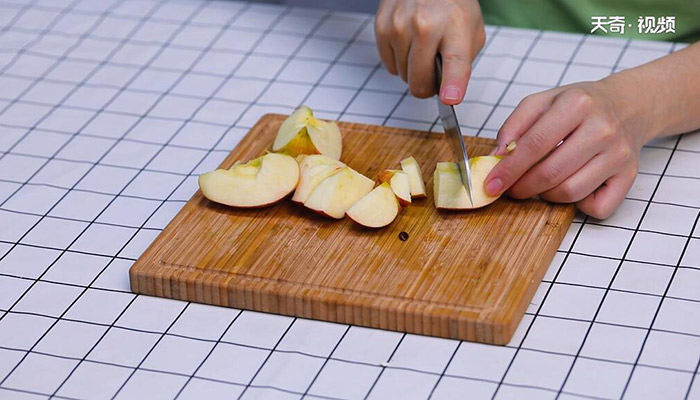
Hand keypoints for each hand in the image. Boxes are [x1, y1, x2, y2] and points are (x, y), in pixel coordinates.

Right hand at [374, 0, 484, 103]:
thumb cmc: (451, 7)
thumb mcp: (471, 31)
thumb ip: (462, 64)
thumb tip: (445, 92)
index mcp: (455, 28)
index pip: (454, 62)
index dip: (452, 84)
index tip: (450, 99)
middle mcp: (425, 26)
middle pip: (419, 81)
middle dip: (427, 86)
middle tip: (434, 75)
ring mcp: (399, 26)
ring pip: (402, 76)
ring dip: (412, 71)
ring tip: (423, 49)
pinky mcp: (382, 27)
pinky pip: (389, 65)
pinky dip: (399, 61)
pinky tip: (409, 43)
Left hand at [485, 79, 653, 218]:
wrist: (628, 105)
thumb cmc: (579, 106)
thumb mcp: (542, 102)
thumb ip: (513, 127)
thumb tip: (496, 158)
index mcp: (577, 104)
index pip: (535, 145)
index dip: (509, 169)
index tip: (491, 185)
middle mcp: (602, 129)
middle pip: (551, 173)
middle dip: (523, 187)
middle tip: (511, 189)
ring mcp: (619, 154)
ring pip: (570, 192)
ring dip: (547, 195)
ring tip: (540, 183)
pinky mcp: (630, 175)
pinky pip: (598, 207)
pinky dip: (580, 206)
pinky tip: (573, 187)